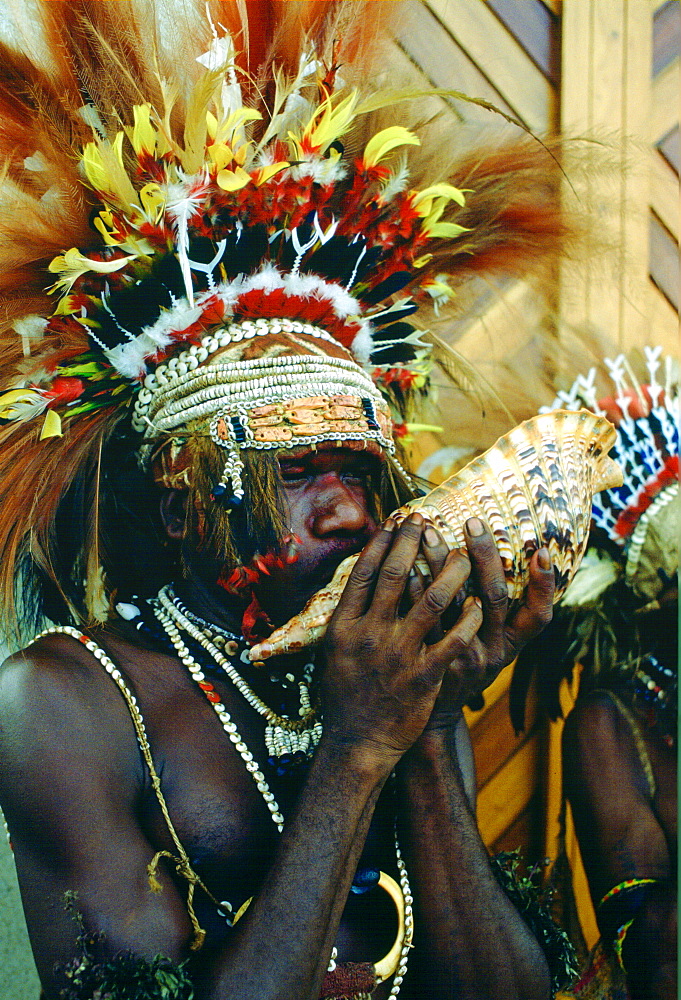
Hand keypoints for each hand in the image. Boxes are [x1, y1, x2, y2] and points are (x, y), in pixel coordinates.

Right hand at [320, 513, 483, 771]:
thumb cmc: (345, 695)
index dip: (382, 543)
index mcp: (344, 626)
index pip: (364, 573)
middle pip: (395, 577)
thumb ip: (348, 617)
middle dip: (413, 543)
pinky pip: (451, 641)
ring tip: (464, 552)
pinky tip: (477, 603)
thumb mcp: (333, 652)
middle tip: (427, 519)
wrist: (356, 743)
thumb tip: (360, 581)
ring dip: (450, 572)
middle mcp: (369, 634)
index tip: (396, 520)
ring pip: (430, 601)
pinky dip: (466, 619)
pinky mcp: (422, 677)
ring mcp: (397, 655)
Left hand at [410, 517, 554, 728]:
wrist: (431, 713)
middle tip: (473, 521)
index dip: (544, 585)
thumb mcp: (494, 644)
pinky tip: (405, 564)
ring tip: (430, 530)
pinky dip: (413, 589)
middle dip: (485, 556)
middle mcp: (491, 651)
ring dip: (441, 563)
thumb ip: (505, 611)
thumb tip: (523, 554)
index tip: (543, 550)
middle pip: (495, 598)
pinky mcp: (426, 659)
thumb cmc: (467, 664)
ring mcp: (459, 656)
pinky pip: (420, 618)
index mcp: (513, 645)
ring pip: (454, 604)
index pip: (539, 616)